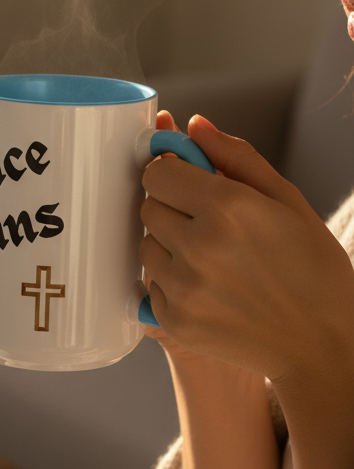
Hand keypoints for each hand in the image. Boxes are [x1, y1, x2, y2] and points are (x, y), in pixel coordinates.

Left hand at [140, 113, 353, 388]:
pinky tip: (210, 287)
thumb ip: (236, 157)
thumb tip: (193, 125)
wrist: (323, 343)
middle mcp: (198, 247)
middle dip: (172, 208)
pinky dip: (172, 283)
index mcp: (227, 208)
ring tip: (211, 257)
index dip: (172, 174)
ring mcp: (184, 288)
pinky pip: (150, 285)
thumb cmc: (312, 268)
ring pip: (145, 246)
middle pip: (148, 207)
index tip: (187, 182)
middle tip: (208, 223)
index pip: (157, 172)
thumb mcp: (286, 200)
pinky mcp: (175, 322)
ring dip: (168, 245)